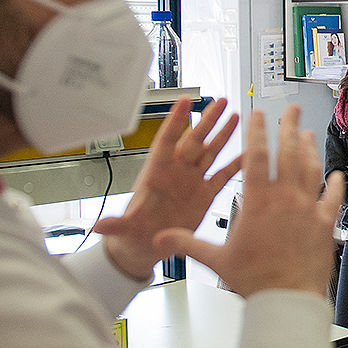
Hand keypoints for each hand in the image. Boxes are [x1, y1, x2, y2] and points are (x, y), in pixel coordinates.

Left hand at [94, 97, 241, 278]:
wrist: (146, 247)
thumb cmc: (132, 234)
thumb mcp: (125, 229)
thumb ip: (117, 224)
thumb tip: (100, 225)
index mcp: (157, 174)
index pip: (167, 140)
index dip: (176, 120)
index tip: (184, 100)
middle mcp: (176, 173)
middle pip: (194, 140)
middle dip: (207, 120)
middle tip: (220, 101)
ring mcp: (191, 182)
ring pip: (210, 152)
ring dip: (222, 135)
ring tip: (235, 116)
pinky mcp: (204, 195)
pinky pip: (222, 175)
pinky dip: (235, 164)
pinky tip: (248, 153)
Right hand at [155, 105, 343, 296]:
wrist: (287, 298)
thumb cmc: (254, 279)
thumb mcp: (216, 259)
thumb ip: (188, 244)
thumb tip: (162, 238)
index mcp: (258, 201)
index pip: (257, 156)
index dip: (258, 132)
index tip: (259, 114)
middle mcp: (285, 199)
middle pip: (289, 153)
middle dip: (290, 127)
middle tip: (292, 110)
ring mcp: (308, 209)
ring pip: (311, 169)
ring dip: (310, 149)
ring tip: (309, 134)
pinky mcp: (325, 223)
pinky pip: (332, 198)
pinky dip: (336, 185)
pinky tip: (337, 176)